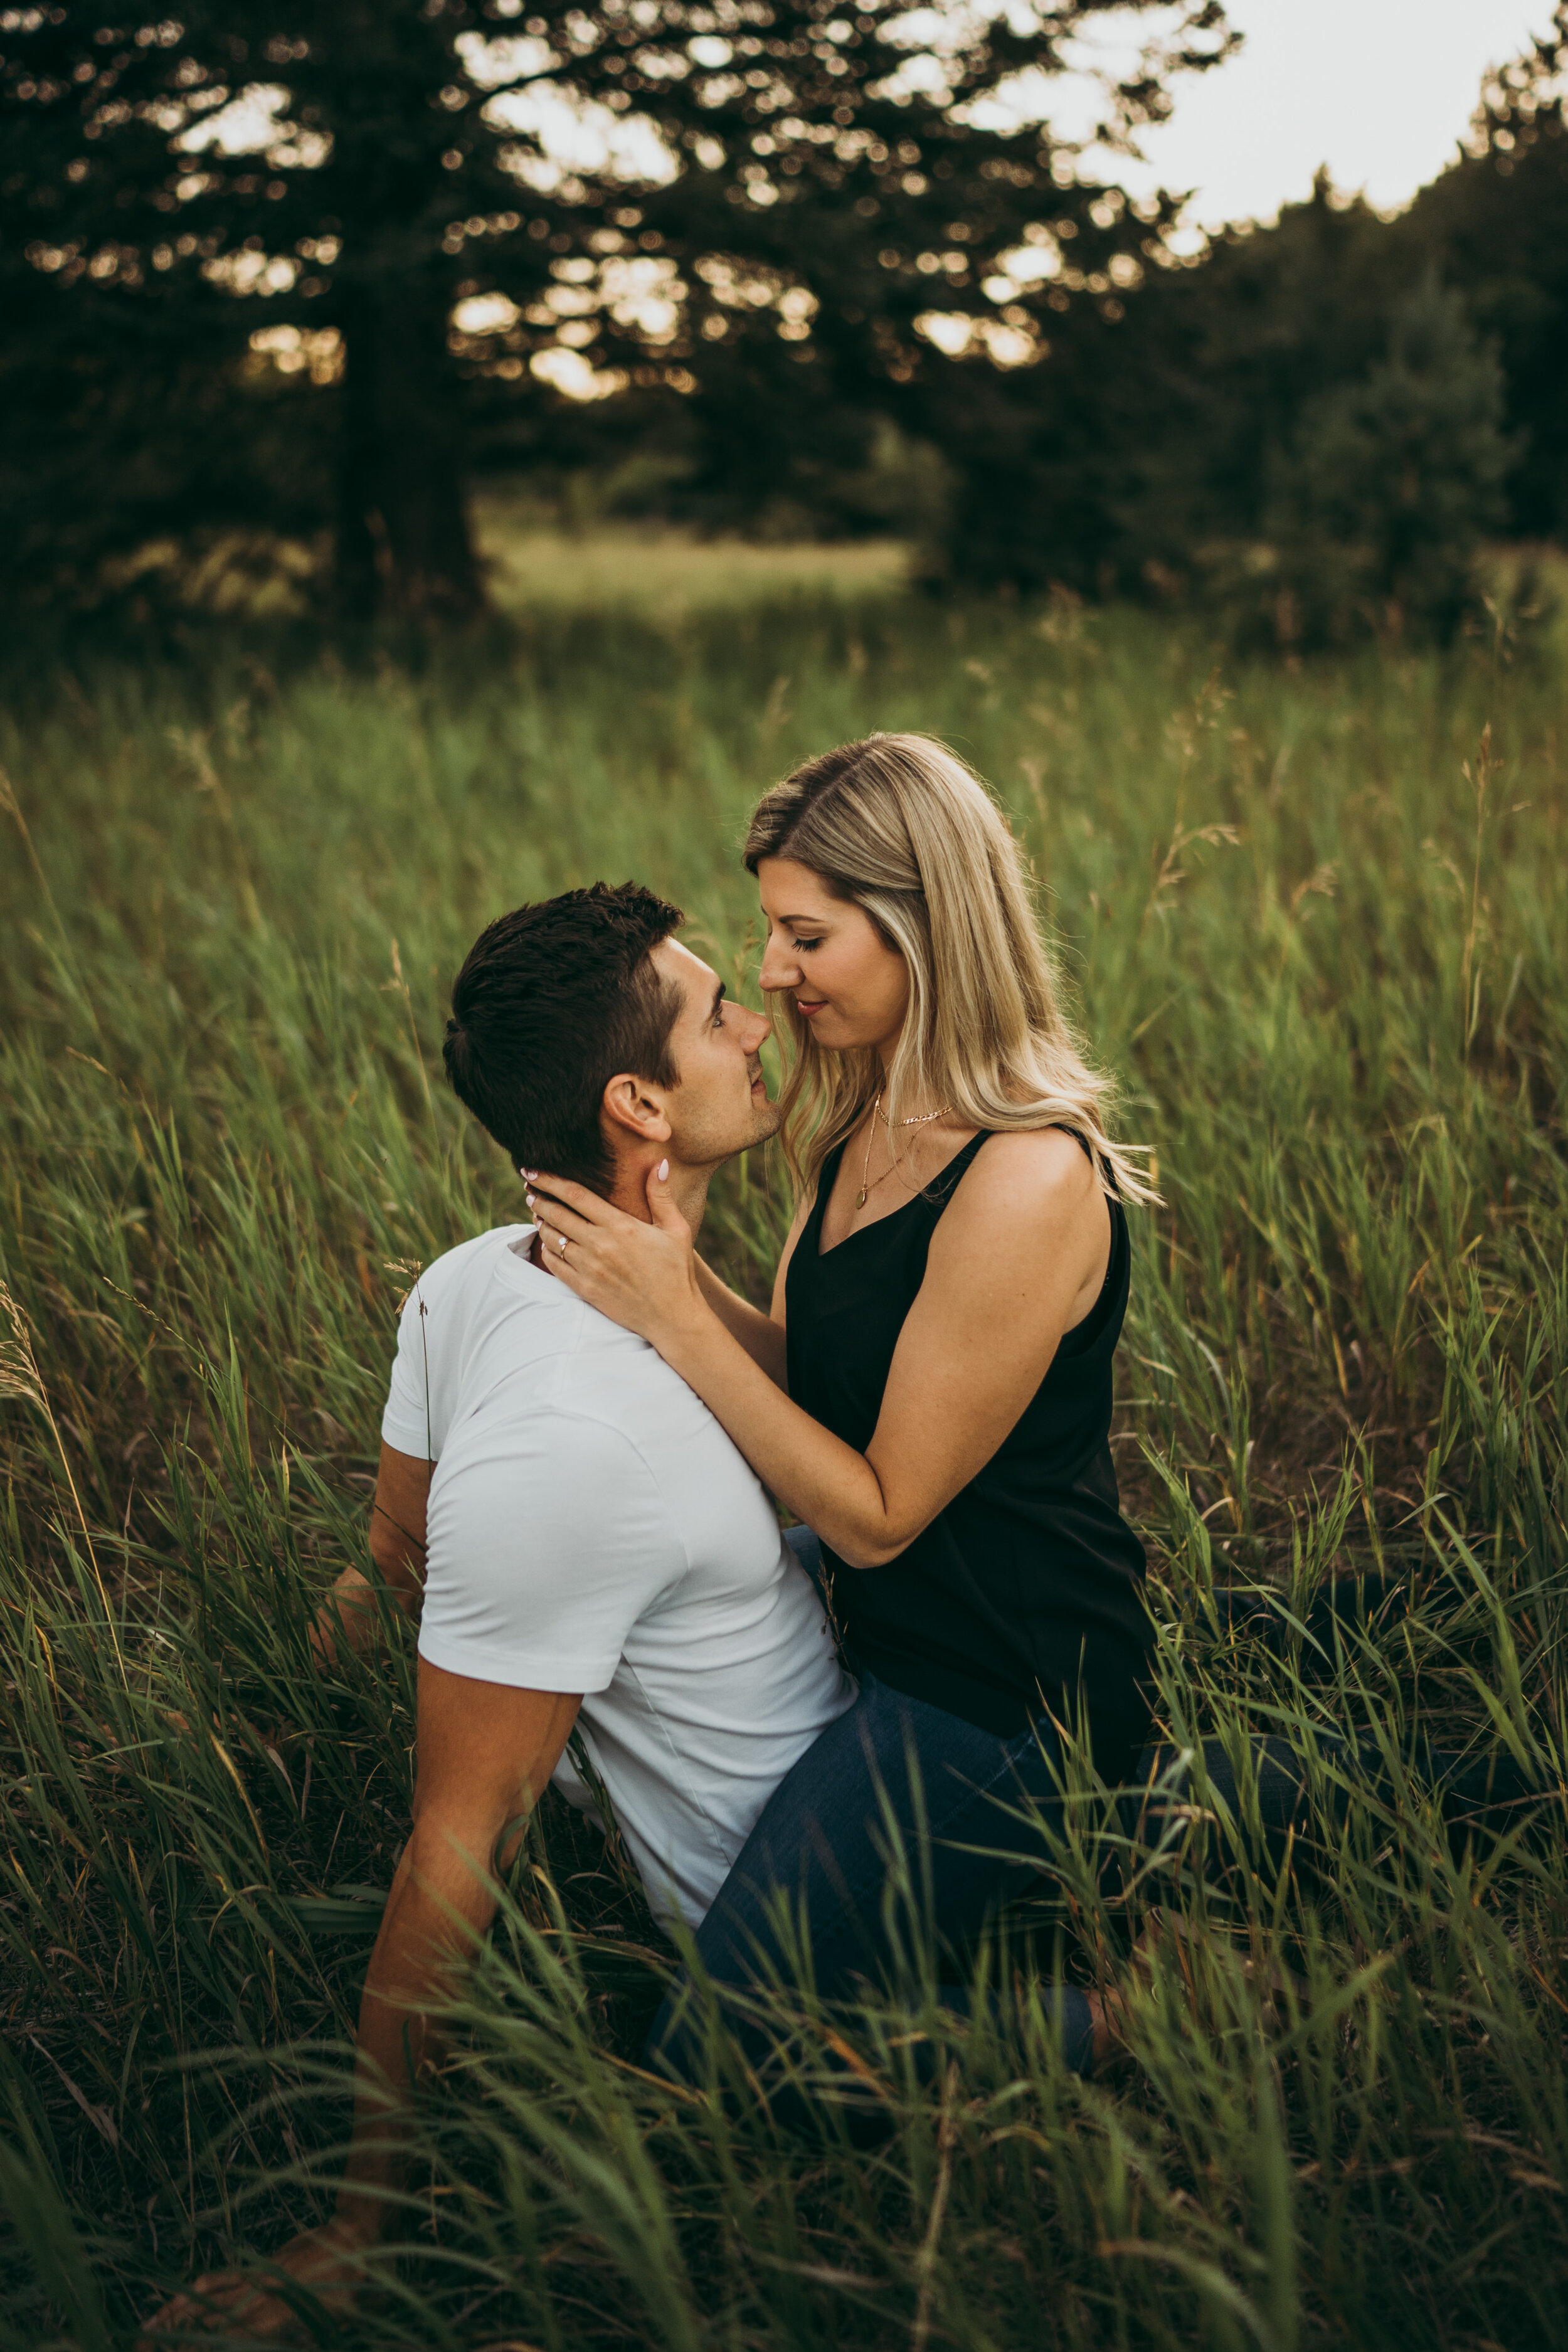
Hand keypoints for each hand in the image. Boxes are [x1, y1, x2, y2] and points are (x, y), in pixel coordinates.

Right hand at [140, 2216, 374, 2342]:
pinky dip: (194, 2291)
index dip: (195, 2348)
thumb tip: (278, 2341)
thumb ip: (302, 2340)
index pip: (224, 2340)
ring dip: (172, 2317)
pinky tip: (177, 2301)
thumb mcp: (336, 2327)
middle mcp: (258, 2297)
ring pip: (204, 2298)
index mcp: (276, 2317)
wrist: (363, 2230)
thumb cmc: (360, 2286)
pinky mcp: (261, 2264)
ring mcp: (257, 2278)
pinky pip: (221, 2279)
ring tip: (143, 2333)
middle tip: (138, 2349)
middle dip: (170, 2340)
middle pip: (203, 2321)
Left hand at [525, 1163, 704, 1349]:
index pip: (575, 1195)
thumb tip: (660, 1163)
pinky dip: (546, 1250)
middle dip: (539, 1198)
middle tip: (530, 1188)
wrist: (672, 1316)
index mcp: (620, 1226)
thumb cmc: (676, 1270)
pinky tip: (546, 1242)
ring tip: (537, 1212)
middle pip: (556, 1214)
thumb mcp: (676, 1229)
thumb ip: (661, 1195)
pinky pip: (554, 1265)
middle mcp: (600, 1245)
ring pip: (552, 1238)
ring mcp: (589, 1268)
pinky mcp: (584, 1288)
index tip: (534, 1171)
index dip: (550, 1180)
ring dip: (540, 1222)